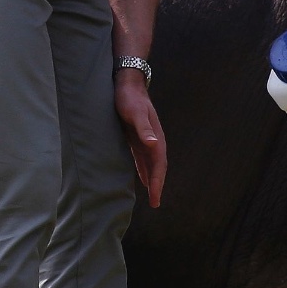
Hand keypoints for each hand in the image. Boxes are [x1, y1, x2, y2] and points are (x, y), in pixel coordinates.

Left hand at [115, 69, 166, 207]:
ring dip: (151, 180)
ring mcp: (145, 139)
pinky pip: (142, 159)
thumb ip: (144, 128)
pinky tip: (140, 178)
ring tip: (152, 196)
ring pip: (151, 165)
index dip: (157, 182)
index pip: (159, 165)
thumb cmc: (129, 98)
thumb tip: (153, 145)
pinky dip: (143, 170)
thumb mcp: (135, 113)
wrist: (127, 84)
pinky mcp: (136, 138)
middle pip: (157, 167)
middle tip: (156, 203)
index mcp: (155, 138)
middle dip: (157, 185)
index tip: (155, 198)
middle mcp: (153, 141)